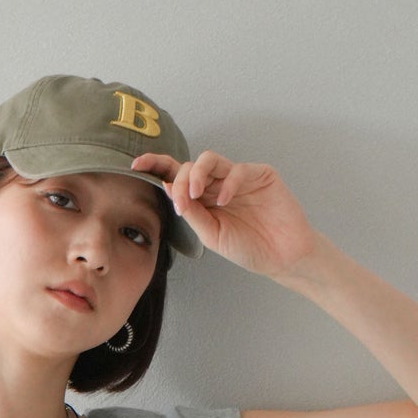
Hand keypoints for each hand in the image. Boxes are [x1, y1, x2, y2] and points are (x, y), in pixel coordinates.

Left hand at [130, 149, 320, 279]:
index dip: (156, 165)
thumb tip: (167, 188)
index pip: (176, 176)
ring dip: (197, 174)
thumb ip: (191, 212)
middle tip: (181, 200)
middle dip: (180, 179)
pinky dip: (228, 183)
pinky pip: (237, 170)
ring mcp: (239, 177)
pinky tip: (225, 201)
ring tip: (196, 194)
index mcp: (204, 199)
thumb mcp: (210, 235)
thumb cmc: (248, 247)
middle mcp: (218, 184)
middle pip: (190, 166)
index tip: (136, 165)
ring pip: (210, 160)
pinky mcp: (260, 174)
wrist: (281, 257)